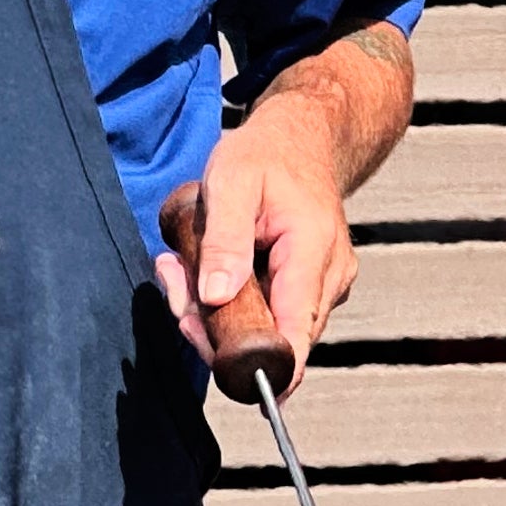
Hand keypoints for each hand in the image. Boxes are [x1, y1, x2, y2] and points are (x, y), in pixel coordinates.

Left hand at [154, 114, 357, 383]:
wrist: (301, 139)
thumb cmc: (266, 155)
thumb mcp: (231, 182)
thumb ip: (224, 240)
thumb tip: (217, 298)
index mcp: (313, 251)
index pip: (296, 333)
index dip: (263, 366)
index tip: (219, 365)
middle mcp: (330, 277)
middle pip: (276, 338)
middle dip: (218, 327)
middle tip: (175, 282)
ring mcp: (325, 285)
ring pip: (269, 328)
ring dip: (220, 313)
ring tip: (184, 268)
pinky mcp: (311, 287)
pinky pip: (271, 313)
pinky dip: (235, 302)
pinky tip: (208, 271)